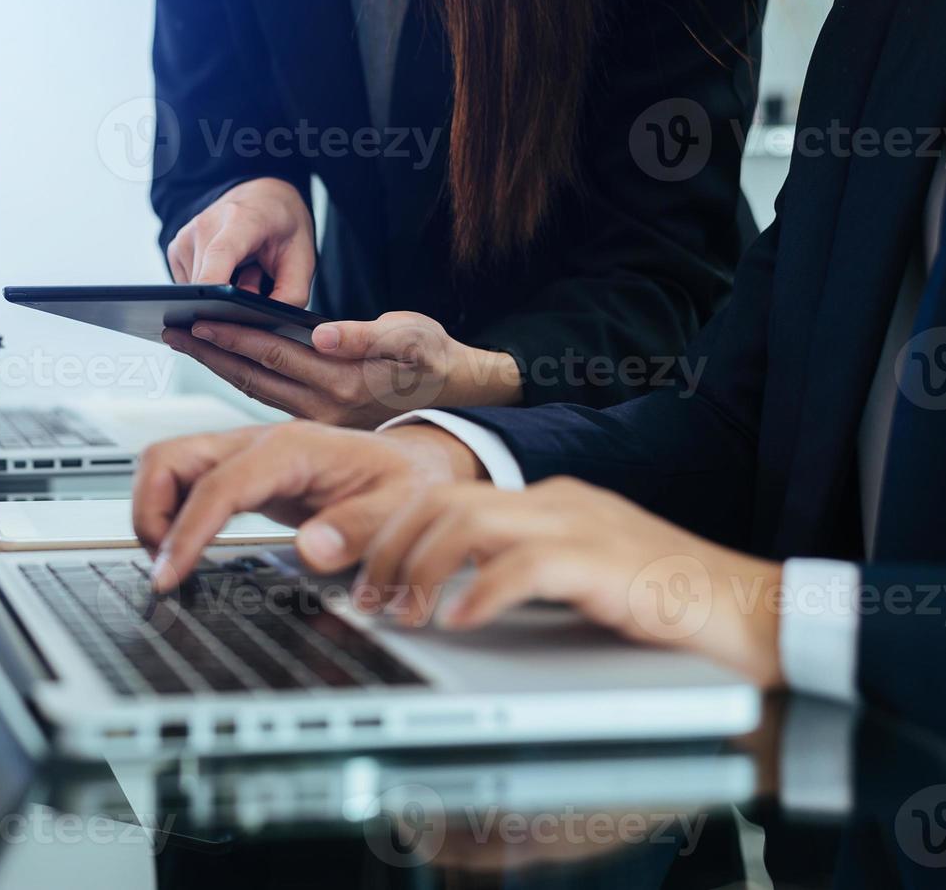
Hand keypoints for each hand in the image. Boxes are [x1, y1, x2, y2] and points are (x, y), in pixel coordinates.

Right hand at [131, 421, 485, 590]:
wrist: (412, 463)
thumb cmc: (405, 482)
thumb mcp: (398, 507)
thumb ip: (358, 530)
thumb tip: (311, 552)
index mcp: (290, 449)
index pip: (217, 486)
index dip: (185, 532)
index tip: (169, 575)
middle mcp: (257, 442)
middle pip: (169, 458)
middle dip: (150, 513)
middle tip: (163, 568)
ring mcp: (243, 453)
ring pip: (165, 464)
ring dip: (154, 510)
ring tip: (170, 560)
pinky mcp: (240, 469)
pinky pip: (184, 480)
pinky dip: (170, 511)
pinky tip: (185, 545)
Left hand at [162, 311, 522, 426]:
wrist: (459, 399)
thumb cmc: (435, 360)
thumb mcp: (413, 336)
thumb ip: (368, 335)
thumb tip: (324, 335)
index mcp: (343, 382)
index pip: (273, 354)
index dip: (233, 334)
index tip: (198, 317)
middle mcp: (325, 407)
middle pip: (252, 375)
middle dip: (210, 349)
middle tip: (172, 329)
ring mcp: (319, 419)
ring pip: (255, 389)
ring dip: (219, 364)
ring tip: (187, 339)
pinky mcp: (318, 422)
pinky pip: (268, 397)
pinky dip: (242, 376)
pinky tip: (223, 361)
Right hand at [166, 177, 315, 305]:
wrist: (263, 197)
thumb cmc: (283, 226)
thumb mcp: (304, 259)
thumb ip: (290, 295)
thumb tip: (263, 326)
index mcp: (242, 220)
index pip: (220, 254)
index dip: (213, 285)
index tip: (213, 312)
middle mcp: (206, 225)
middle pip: (206, 284)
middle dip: (228, 303)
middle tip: (257, 283)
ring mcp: (186, 236)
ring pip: (196, 291)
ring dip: (218, 296)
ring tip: (243, 272)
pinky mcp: (176, 249)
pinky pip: (189, 286)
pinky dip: (209, 288)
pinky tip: (227, 272)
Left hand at [355, 478, 784, 686]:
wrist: (758, 618)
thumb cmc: (669, 609)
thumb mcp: (576, 582)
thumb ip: (519, 575)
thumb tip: (448, 601)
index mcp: (548, 502)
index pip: (446, 495)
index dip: (391, 532)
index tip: (360, 574)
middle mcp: (559, 502)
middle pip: (442, 499)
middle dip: (391, 547)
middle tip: (369, 599)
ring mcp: (583, 527)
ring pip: (469, 520)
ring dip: (423, 568)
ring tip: (405, 613)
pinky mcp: (607, 563)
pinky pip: (525, 565)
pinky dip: (482, 593)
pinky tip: (460, 624)